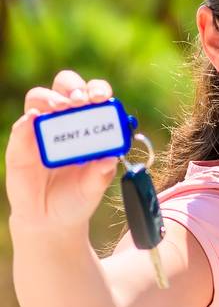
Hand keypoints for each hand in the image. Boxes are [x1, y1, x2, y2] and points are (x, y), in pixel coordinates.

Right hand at [6, 70, 119, 235]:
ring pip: (39, 98)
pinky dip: (28, 120)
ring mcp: (40, 130)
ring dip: (51, 98)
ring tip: (62, 108)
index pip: (92, 95)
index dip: (97, 90)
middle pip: (64, 87)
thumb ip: (102, 173)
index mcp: (89, 124)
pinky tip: (34, 119)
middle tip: (81, 101)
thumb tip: (111, 158)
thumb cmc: (78, 196)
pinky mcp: (20, 144)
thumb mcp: (94, 187)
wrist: (51, 219)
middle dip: (74, 88)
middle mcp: (64, 121)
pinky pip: (21, 126)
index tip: (103, 98)